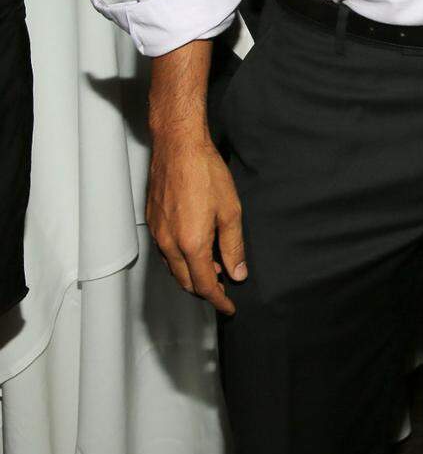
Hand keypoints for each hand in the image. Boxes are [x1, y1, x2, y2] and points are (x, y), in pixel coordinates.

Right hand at [146, 130, 246, 315]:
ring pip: (173, 268)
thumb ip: (233, 246)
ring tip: (214, 265)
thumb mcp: (230, 211)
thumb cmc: (205, 172)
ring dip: (192, 273)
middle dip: (205, 289)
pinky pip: (165, 251)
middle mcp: (169, 243)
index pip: (204, 285)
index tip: (229, 306)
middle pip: (185, 281)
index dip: (218, 300)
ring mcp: (158, 233)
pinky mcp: (153, 221)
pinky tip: (196, 246)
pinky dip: (181, 258)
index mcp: (191, 243)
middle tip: (224, 285)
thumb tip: (237, 272)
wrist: (179, 146)